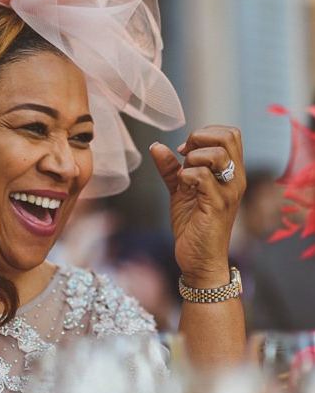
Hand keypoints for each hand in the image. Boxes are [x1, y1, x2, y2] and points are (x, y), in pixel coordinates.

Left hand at [149, 126, 245, 286]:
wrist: (198, 260)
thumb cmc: (193, 225)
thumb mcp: (180, 190)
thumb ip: (170, 168)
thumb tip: (157, 146)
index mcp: (231, 172)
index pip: (230, 134)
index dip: (204, 133)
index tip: (184, 150)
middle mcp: (235, 179)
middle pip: (228, 137)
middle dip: (198, 139)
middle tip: (184, 156)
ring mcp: (228, 192)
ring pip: (216, 154)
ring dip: (192, 158)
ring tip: (184, 176)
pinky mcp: (216, 205)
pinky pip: (201, 176)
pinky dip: (185, 176)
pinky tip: (182, 188)